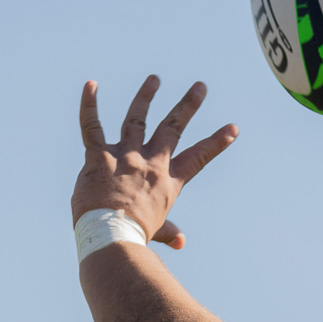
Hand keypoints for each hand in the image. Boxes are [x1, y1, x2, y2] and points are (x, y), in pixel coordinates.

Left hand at [73, 76, 237, 248]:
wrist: (111, 236)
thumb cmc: (133, 235)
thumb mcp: (156, 230)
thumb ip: (168, 232)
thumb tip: (181, 242)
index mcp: (167, 182)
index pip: (197, 157)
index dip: (216, 142)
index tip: (233, 128)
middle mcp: (150, 163)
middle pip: (172, 128)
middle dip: (188, 105)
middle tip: (200, 86)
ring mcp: (125, 156)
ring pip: (136, 118)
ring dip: (146, 96)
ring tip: (154, 79)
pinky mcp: (99, 156)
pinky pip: (92, 126)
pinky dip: (90, 105)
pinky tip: (92, 85)